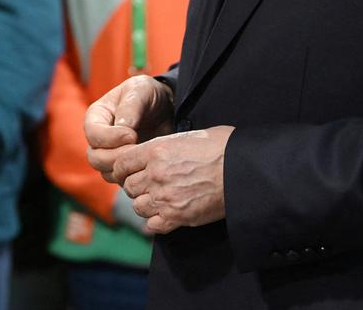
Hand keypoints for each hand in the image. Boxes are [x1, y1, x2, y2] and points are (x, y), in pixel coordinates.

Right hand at [85, 75, 175, 180]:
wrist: (166, 107)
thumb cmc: (149, 94)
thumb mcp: (140, 91)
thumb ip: (130, 107)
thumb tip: (122, 129)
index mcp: (96, 116)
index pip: (93, 134)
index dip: (110, 138)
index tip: (132, 135)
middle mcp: (99, 138)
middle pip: (95, 157)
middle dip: (116, 157)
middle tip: (138, 152)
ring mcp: (110, 154)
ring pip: (106, 171)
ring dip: (124, 169)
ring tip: (144, 157)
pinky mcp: (123, 166)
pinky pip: (121, 178)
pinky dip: (132, 176)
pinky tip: (147, 165)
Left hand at [115, 126, 233, 234]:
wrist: (242, 170)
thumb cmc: (221, 147)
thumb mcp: (187, 137)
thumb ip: (165, 147)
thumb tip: (156, 153)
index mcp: (156, 150)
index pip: (121, 164)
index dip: (122, 169)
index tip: (127, 173)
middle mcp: (155, 174)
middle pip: (128, 187)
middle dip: (135, 187)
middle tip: (147, 186)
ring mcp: (165, 197)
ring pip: (138, 207)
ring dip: (145, 204)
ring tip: (159, 199)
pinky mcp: (177, 217)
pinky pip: (152, 225)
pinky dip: (156, 222)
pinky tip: (166, 214)